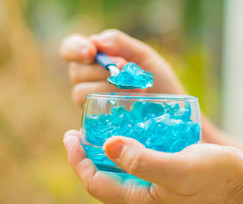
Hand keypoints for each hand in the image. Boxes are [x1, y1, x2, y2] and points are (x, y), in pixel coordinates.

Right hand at [59, 29, 185, 105]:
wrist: (171, 108)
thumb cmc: (158, 81)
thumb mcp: (143, 56)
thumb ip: (120, 44)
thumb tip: (96, 41)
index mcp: (96, 58)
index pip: (70, 48)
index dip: (75, 49)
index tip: (91, 53)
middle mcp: (88, 79)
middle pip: (76, 71)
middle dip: (102, 70)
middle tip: (127, 70)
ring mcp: (91, 101)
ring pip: (81, 92)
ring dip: (108, 88)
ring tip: (137, 89)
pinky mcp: (97, 121)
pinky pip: (90, 113)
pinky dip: (109, 104)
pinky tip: (130, 103)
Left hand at [63, 130, 242, 203]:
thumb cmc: (215, 174)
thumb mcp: (179, 168)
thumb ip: (143, 160)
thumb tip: (109, 145)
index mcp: (142, 200)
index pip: (97, 183)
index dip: (79, 161)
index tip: (70, 136)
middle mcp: (144, 198)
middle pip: (103, 179)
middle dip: (87, 157)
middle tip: (79, 131)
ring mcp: (154, 189)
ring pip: (118, 172)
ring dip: (104, 153)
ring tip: (98, 130)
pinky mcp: (164, 178)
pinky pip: (135, 166)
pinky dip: (124, 150)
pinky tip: (127, 134)